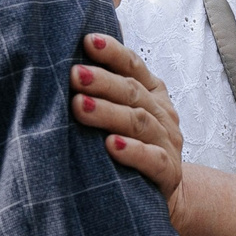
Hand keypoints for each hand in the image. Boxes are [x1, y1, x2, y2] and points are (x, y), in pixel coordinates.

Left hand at [72, 33, 187, 213]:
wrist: (162, 194)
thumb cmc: (130, 147)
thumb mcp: (122, 115)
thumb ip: (104, 92)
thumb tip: (66, 63)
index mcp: (152, 94)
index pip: (133, 66)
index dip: (112, 52)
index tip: (86, 40)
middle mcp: (162, 114)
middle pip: (132, 92)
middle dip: (102, 82)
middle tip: (74, 75)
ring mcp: (167, 143)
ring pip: (139, 123)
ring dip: (109, 113)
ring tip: (80, 105)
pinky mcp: (168, 173)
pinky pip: (153, 160)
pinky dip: (133, 152)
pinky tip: (111, 146)